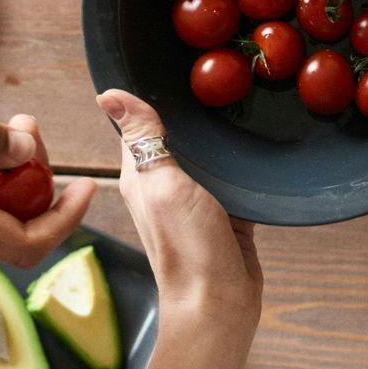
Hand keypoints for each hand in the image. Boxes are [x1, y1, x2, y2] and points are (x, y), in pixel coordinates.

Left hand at [99, 87, 259, 353]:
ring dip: (218, 138)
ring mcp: (195, 201)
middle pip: (176, 138)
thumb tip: (110, 95)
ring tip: (241, 102)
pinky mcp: (226, 214)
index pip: (138, 125)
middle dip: (191, 113)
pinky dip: (241, 165)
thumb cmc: (186, 247)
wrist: (220, 303)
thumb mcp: (161, 184)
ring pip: (206, 157)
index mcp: (140, 175)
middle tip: (218, 77)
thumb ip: (143, 140)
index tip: (171, 65)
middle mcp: (164, 186)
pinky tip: (257, 147)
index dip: (149, 97)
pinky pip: (232, 180)